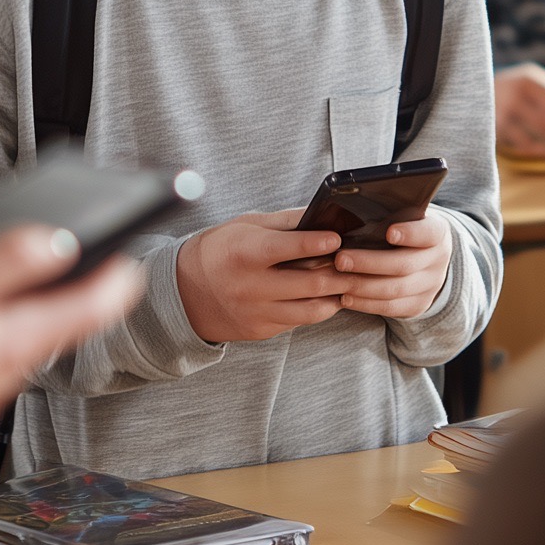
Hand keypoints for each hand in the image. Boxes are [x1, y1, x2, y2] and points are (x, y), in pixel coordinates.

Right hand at [0, 227, 142, 468]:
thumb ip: (5, 264)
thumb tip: (59, 243)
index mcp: (12, 341)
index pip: (87, 309)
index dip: (113, 281)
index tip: (129, 261)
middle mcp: (3, 374)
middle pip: (52, 328)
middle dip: (70, 298)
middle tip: (85, 269)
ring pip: (13, 348)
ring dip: (25, 318)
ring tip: (21, 289)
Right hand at [175, 211, 350, 344]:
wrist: (184, 292)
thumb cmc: (220, 249)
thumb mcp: (246, 225)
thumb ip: (286, 221)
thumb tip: (324, 213)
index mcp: (245, 253)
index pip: (289, 248)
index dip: (318, 243)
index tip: (338, 238)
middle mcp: (251, 286)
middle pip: (311, 282)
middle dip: (342, 272)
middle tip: (360, 262)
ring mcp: (257, 313)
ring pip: (312, 308)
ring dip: (337, 295)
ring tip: (351, 281)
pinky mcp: (262, 331)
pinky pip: (300, 321)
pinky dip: (319, 308)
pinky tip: (329, 296)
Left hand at [335, 213, 453, 319]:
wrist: (426, 257)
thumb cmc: (404, 227)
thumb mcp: (404, 215)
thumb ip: (385, 212)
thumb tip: (346, 204)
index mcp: (437, 232)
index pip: (428, 232)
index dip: (410, 233)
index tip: (389, 232)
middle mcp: (438, 260)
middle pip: (404, 264)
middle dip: (369, 263)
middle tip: (340, 259)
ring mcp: (430, 285)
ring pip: (396, 290)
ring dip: (363, 286)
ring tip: (338, 280)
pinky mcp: (418, 305)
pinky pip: (391, 308)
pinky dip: (366, 304)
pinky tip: (346, 297)